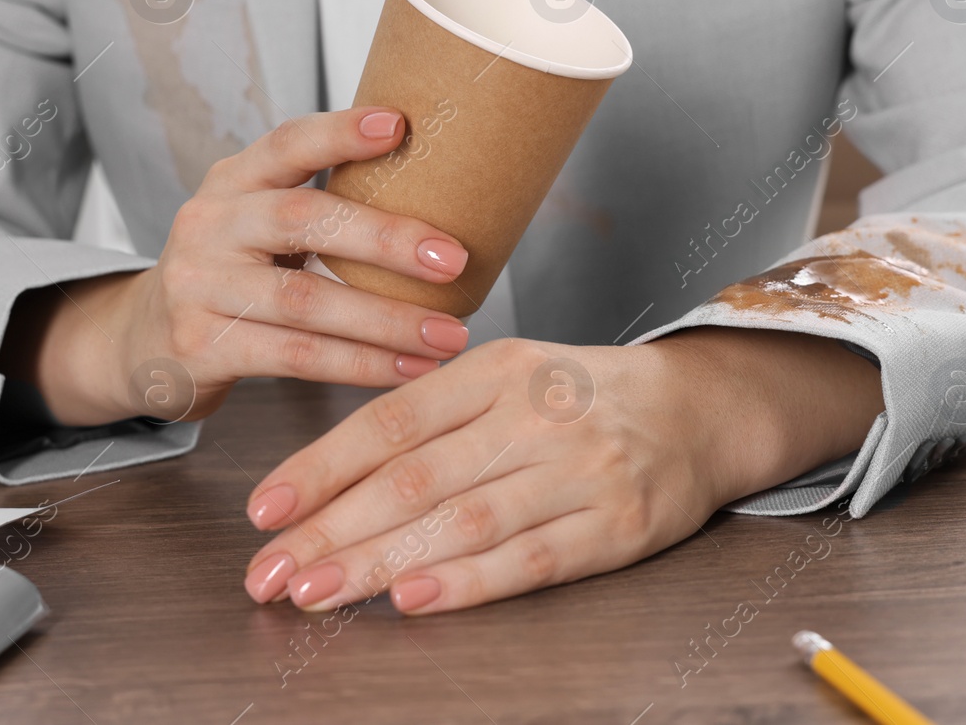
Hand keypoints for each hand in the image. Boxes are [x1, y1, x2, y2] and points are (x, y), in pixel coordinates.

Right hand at [0, 108, 474, 424]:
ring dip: (386, 320)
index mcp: (232, 182)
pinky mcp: (201, 347)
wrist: (141, 341)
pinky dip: (359, 365)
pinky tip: (407, 370)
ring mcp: (200, 287)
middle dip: (385, 238)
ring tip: (449, 334)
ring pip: (305, 302)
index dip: (339, 133)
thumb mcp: (253, 221)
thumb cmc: (229, 274)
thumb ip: (317, 204)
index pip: (286, 143)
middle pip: (302, 220)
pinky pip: (295, 357)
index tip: (399, 125)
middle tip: (453, 257)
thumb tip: (436, 190)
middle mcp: (210, 225)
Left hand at [240, 328, 882, 613]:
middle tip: (271, 572)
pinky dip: (468, 581)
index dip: (322, 467)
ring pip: (463, 520)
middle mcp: (533, 414)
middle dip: (332, 529)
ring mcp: (578, 470)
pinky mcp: (616, 526)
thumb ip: (431, 415)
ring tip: (319, 592)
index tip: (265, 509)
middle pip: (415, 477)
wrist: (700, 409)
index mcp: (496, 368)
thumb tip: (330, 474)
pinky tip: (413, 597)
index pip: (391, 420)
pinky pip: (532, 559)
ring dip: (381, 561)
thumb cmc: (579, 397)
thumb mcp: (506, 376)